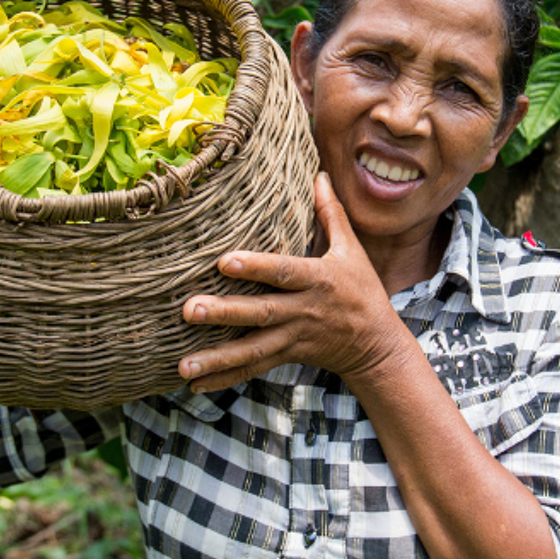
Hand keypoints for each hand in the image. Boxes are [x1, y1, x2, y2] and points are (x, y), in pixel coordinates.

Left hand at [178, 172, 416, 392]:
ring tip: (183, 365)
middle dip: (225, 313)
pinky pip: (254, 369)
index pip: (284, 272)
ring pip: (253, 349)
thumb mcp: (352, 250)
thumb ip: (331, 214)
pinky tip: (195, 384)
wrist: (376, 344)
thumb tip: (319, 174)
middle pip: (262, 312)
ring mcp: (295, 337)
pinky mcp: (288, 356)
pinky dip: (225, 378)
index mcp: (318, 280)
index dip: (256, 267)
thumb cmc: (362, 290)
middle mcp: (304, 311)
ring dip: (217, 357)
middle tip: (189, 309)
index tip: (224, 262)